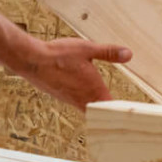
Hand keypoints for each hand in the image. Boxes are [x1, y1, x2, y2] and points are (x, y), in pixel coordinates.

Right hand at [12, 38, 133, 109]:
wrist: (30, 61)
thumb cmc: (58, 55)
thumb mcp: (87, 49)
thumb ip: (109, 52)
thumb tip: (128, 54)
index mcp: (94, 89)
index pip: (112, 108)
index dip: (122, 111)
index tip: (130, 112)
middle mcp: (82, 99)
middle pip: (101, 113)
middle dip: (109, 112)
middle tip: (119, 111)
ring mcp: (69, 99)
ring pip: (87, 108)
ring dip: (95, 106)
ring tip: (103, 103)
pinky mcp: (59, 96)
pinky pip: (75, 102)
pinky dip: (81, 99)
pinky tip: (79, 89)